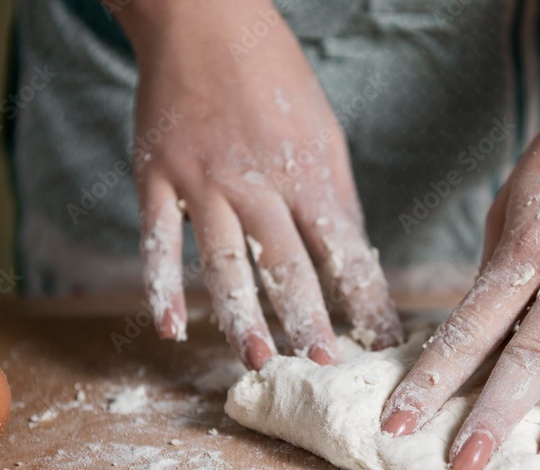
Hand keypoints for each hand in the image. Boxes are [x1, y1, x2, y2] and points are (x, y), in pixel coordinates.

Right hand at [118, 1, 401, 367]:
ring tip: (257, 361)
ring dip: (241, 315)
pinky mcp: (157, 176)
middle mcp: (256, 180)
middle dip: (309, 318)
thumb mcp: (322, 129)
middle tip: (325, 366)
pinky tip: (170, 328)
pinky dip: (161, 286)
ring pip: (223, 260)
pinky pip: (159, 239)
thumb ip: (333, 194)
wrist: (204, 17)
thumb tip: (350, 252)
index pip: (342, 249)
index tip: (382, 342)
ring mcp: (202, 180)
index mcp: (306, 170)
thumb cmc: (273, 74)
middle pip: (285, 262)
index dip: (364, 298)